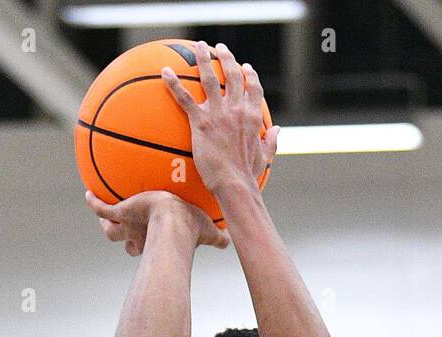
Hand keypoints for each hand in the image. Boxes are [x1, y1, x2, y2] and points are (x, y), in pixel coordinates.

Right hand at [85, 189, 228, 255]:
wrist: (174, 223)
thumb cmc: (191, 231)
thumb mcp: (208, 232)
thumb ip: (217, 237)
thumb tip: (232, 242)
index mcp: (156, 241)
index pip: (149, 247)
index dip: (147, 246)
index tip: (147, 243)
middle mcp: (139, 237)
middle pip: (126, 242)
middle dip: (125, 240)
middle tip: (126, 231)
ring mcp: (128, 226)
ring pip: (110, 230)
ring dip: (106, 225)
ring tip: (103, 212)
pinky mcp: (121, 213)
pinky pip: (101, 209)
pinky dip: (93, 203)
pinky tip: (88, 193)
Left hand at [161, 40, 279, 198]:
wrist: (234, 183)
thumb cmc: (248, 175)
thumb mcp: (265, 157)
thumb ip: (272, 141)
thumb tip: (278, 130)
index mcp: (253, 116)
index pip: (253, 88)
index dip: (250, 75)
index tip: (246, 67)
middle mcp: (237, 109)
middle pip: (233, 75)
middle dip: (226, 58)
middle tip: (219, 48)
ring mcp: (218, 113)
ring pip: (210, 78)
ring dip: (203, 59)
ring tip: (199, 47)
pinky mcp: (201, 122)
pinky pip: (184, 98)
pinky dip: (173, 83)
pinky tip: (164, 72)